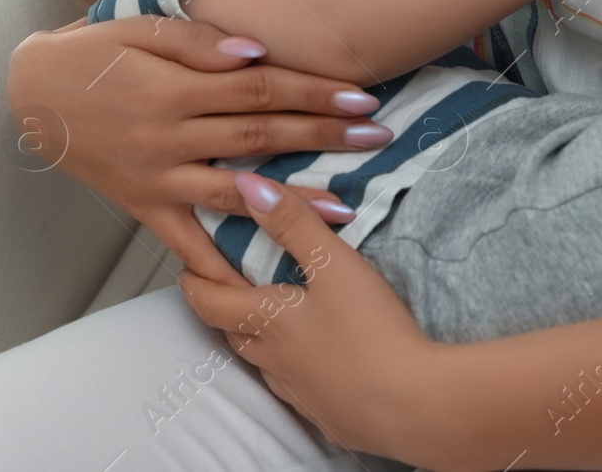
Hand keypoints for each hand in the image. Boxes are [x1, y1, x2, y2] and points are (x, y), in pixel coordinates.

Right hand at [8, 16, 391, 283]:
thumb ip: (196, 41)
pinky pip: (185, 241)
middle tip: (378, 138)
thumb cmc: (90, 51)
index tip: (359, 97)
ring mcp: (156, 176)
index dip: (313, 92)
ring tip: (349, 210)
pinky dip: (220, 263)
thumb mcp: (137, 28)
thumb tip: (257, 52)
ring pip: (238, 192)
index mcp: (173, 87)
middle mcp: (169, 136)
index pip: (259, 88)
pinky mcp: (142, 205)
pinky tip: (259, 280)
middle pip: (261, 137)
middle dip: (323, 138)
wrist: (30, 92)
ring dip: (296, 202)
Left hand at [178, 172, 444, 465]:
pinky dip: (294, 368)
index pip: (209, 301)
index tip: (186, 268)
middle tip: (224, 285)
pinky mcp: (327, 416)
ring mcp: (299, 393)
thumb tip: (246, 185)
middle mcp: (273, 361)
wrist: (414, 407)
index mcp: (266, 321)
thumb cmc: (372, 331)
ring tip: (267, 318)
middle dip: (222, 307)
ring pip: (263, 362)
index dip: (194, 282)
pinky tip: (315, 360)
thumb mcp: (334, 264)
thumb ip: (291, 222)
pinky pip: (297, 388)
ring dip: (257, 339)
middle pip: (232, 332)